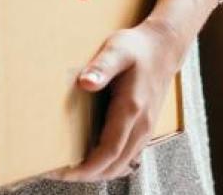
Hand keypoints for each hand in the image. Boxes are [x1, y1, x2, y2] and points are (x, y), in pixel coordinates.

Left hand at [44, 16, 189, 182]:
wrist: (165, 47)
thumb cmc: (138, 47)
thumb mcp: (117, 49)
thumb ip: (101, 67)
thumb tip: (84, 83)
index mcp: (131, 109)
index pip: (108, 152)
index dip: (85, 168)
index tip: (63, 172)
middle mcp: (141, 125)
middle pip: (114, 166)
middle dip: (87, 175)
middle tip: (58, 173)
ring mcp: (145, 129)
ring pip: (122, 164)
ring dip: (97, 172)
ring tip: (71, 168)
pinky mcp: (145, 127)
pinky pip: (127, 156)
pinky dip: (109, 164)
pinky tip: (92, 158)